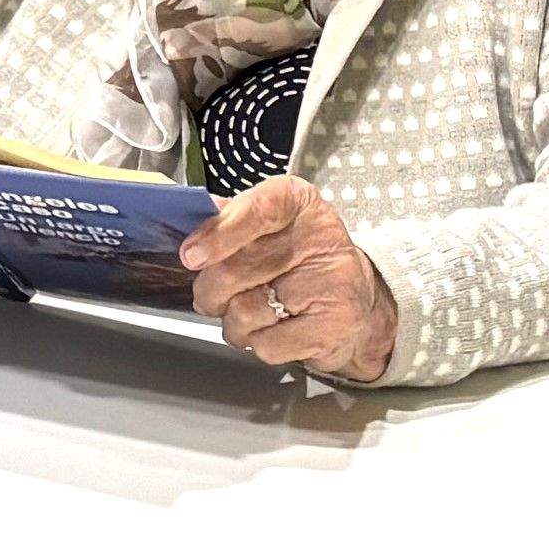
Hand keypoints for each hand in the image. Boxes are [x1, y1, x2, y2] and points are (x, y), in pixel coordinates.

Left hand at [181, 175, 400, 381]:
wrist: (359, 307)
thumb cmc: (302, 264)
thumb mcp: (272, 229)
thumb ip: (230, 220)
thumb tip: (189, 221)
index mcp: (300, 203)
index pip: (257, 210)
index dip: (218, 234)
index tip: (191, 256)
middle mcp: (320, 238)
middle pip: (235, 270)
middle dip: (210, 291)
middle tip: (213, 295)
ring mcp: (331, 284)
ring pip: (244, 313)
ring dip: (233, 323)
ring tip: (251, 314)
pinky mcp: (333, 327)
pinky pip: (266, 345)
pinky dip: (258, 344)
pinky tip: (274, 330)